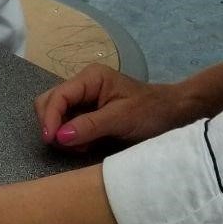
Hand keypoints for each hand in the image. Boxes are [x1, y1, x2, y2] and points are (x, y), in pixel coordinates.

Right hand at [34, 65, 196, 151]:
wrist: (173, 114)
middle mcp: (82, 85)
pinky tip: (87, 144)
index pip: (58, 96)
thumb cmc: (151, 112)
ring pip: (56, 115)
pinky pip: (67, 124)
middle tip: (68, 145)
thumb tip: (59, 137)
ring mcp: (83, 99)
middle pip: (49, 102)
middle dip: (53, 125)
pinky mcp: (87, 112)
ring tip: (82, 145)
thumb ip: (89, 126)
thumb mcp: (122, 119)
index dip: (50, 118)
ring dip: (62, 134)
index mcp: (90, 78)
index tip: (51, 140)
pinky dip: (71, 137)